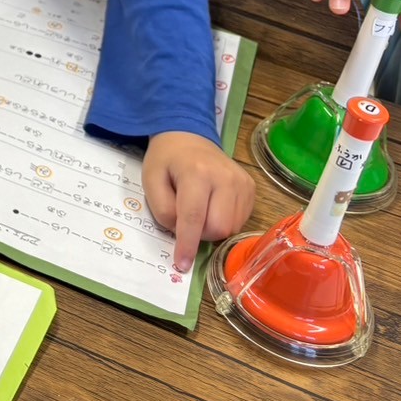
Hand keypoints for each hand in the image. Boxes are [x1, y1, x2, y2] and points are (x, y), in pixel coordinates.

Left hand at [142, 131, 254, 270]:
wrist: (188, 136)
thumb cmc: (166, 160)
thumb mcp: (150, 180)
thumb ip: (162, 209)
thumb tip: (181, 233)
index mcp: (197, 172)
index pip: (194, 218)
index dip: (187, 244)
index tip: (182, 264)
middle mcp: (225, 177)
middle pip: (218, 228)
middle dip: (200, 234)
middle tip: (185, 221)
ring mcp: (242, 182)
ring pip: (231, 228)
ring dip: (211, 229)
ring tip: (199, 209)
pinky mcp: (250, 187)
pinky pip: (240, 221)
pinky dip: (224, 221)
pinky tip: (213, 206)